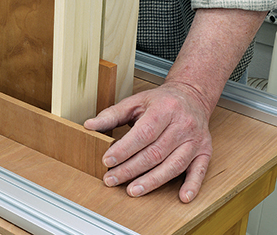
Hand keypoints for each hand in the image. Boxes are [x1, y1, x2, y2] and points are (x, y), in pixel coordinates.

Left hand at [84, 82, 212, 202]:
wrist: (191, 96)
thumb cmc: (160, 101)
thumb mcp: (135, 101)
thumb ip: (111, 114)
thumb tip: (89, 125)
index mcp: (164, 109)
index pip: (143, 133)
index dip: (124, 149)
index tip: (108, 161)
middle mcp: (182, 125)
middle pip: (155, 152)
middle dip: (131, 169)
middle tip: (112, 179)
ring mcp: (195, 140)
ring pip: (173, 165)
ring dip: (152, 181)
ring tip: (132, 190)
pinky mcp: (204, 151)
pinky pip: (200, 171)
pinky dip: (192, 185)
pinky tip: (182, 197)